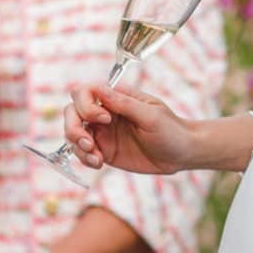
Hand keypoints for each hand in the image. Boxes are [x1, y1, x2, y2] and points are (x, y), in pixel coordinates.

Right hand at [64, 82, 197, 174]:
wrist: (181, 154)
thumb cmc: (170, 129)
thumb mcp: (151, 115)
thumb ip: (124, 104)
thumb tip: (99, 89)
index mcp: (117, 97)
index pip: (85, 91)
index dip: (86, 104)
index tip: (105, 119)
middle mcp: (105, 113)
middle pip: (72, 111)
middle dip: (73, 127)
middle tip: (89, 143)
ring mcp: (103, 132)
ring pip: (73, 133)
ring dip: (77, 146)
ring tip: (96, 157)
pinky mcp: (104, 151)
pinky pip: (82, 153)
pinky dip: (84, 159)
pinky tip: (98, 164)